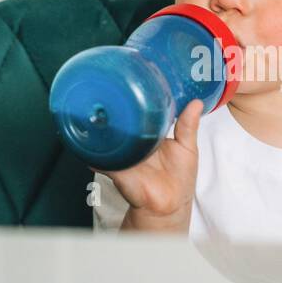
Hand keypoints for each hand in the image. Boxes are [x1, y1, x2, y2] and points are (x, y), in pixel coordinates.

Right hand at [97, 99, 203, 232]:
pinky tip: (85, 144)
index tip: (130, 77)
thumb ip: (188, 126)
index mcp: (148, 133)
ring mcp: (123, 155)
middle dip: (110, 108)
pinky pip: (101, 160)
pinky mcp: (117, 170)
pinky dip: (93, 154)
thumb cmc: (180, 177)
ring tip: (90, 110)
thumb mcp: (187, 147)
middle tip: (104, 89)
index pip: (138, 111)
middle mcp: (133, 141)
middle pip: (119, 122)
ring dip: (99, 128)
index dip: (134, 96)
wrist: (170, 205)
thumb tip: (196, 102)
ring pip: (106, 138)